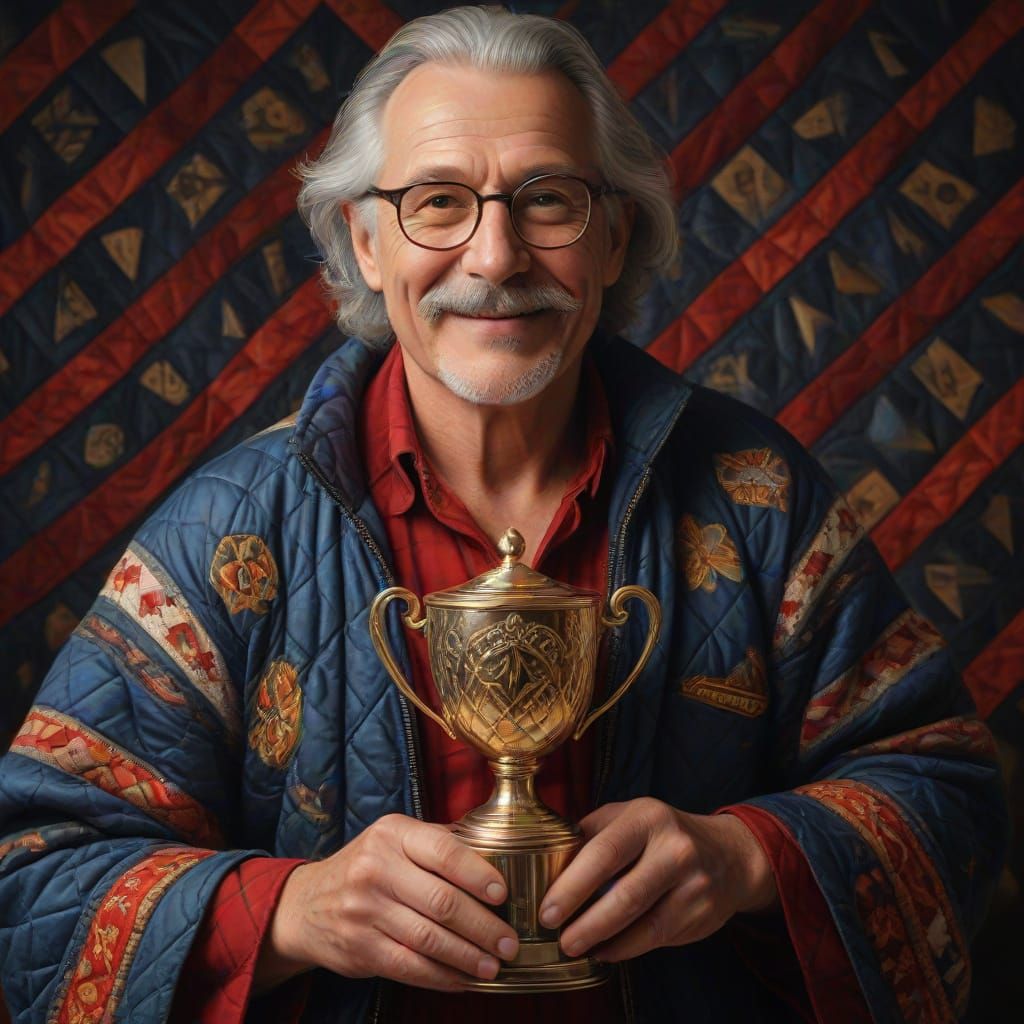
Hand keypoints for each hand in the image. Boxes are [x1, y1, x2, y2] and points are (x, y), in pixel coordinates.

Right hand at [256, 814, 518, 991]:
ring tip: (493, 966)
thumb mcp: (395, 839)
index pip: (445, 851)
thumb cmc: (368, 866)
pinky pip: (409, 966)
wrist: (307, 902)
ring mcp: (364, 909)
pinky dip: (441, 976)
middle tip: (509, 942)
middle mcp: (376, 867)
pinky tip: (463, 980)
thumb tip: (498, 857)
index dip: (479, 874)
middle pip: (442, 901)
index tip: (504, 895)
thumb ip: (438, 843)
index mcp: (393, 834)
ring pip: (428, 938)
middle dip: (483, 926)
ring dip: (467, 957)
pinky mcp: (358, 947)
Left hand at [537, 798, 776, 961]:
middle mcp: (675, 847)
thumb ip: (591, 834)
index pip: (605, 851)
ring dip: (603, 941)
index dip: (572, 885)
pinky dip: (625, 948)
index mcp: (648, 817)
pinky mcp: (702, 912)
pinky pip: (656, 938)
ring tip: (575, 947)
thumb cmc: (661, 834)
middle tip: (558, 937)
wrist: (727, 854)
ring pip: (642, 923)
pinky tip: (605, 950)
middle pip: (624, 894)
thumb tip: (542, 859)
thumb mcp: (628, 817)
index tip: (547, 909)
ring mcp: (693, 882)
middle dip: (586, 922)